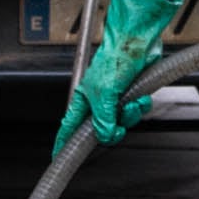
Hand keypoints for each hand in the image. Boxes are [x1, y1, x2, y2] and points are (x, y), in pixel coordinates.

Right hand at [55, 0, 181, 155]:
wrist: (138, 42)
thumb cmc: (115, 58)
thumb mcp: (105, 95)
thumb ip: (103, 120)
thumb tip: (105, 136)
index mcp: (83, 100)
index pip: (69, 127)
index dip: (63, 143)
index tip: (57, 157)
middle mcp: (98, 100)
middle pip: (101, 129)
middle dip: (113, 128)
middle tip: (118, 127)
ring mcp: (115, 97)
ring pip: (121, 122)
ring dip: (130, 115)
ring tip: (133, 103)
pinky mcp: (131, 93)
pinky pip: (136, 111)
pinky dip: (140, 106)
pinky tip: (141, 97)